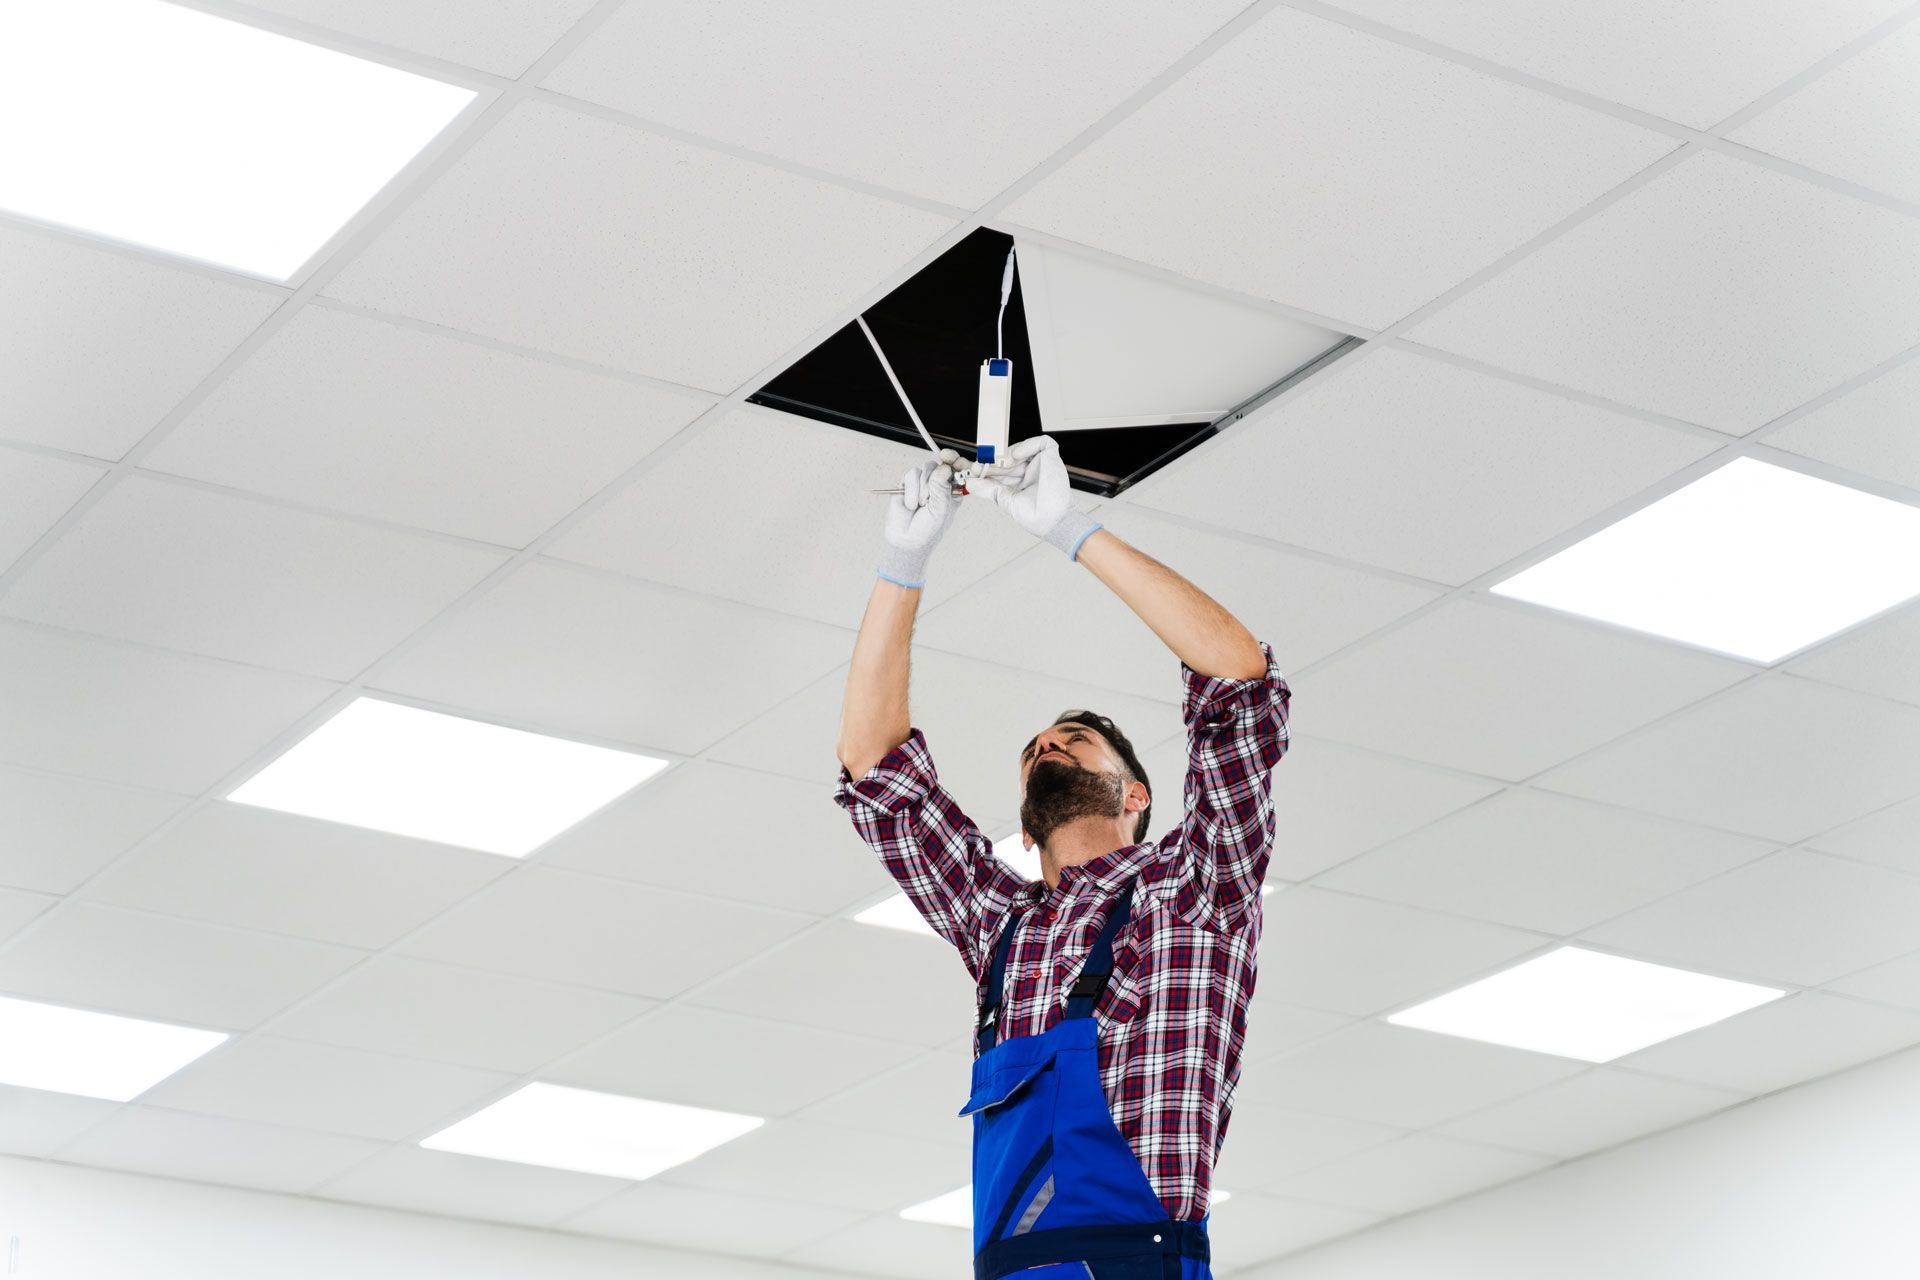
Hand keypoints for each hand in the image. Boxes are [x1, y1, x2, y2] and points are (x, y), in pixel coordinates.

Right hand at [877, 448, 959, 587]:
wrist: (905, 539)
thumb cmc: (928, 530)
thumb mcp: (941, 510)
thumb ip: (942, 488)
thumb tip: (943, 467)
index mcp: (954, 491)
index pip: (958, 470)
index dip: (957, 461)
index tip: (953, 459)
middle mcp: (939, 485)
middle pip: (941, 464)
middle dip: (937, 473)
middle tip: (935, 479)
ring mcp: (923, 483)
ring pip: (926, 468)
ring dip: (923, 487)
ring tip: (921, 504)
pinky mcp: (908, 484)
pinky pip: (911, 475)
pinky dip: (911, 489)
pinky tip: (911, 504)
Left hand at [969, 436, 1102, 559]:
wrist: (1052, 522)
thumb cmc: (1036, 517)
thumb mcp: (1005, 500)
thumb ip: (989, 490)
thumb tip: (971, 484)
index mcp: (1019, 483)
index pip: (1001, 470)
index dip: (988, 468)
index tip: (975, 470)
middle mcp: (1029, 473)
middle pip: (1007, 459)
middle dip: (993, 462)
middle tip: (981, 464)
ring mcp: (1040, 465)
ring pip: (1020, 449)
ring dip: (1006, 455)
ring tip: (998, 463)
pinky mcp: (1051, 458)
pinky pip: (1041, 443)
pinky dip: (1027, 445)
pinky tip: (1016, 456)